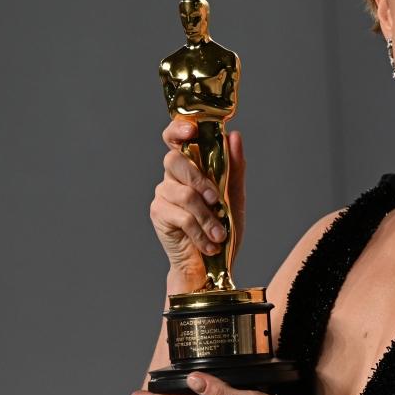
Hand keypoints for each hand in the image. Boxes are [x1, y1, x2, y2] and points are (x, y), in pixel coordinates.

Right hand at [149, 120, 246, 278]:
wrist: (212, 265)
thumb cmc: (223, 228)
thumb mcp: (235, 198)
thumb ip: (234, 168)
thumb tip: (234, 136)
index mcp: (192, 165)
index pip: (176, 138)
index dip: (179, 129)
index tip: (191, 130)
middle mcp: (173, 176)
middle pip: (174, 160)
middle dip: (199, 179)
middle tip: (217, 200)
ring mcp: (163, 194)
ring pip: (184, 194)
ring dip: (207, 217)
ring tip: (220, 234)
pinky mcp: (159, 214)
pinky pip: (181, 216)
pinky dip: (200, 232)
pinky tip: (210, 244)